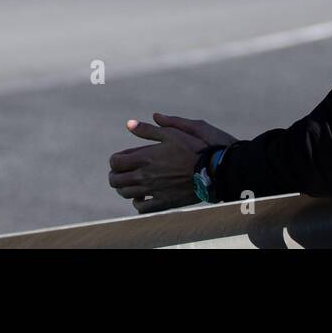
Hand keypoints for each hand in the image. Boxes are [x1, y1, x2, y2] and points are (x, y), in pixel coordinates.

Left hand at [106, 112, 236, 214]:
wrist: (216, 170)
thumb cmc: (196, 147)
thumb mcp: (173, 132)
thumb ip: (149, 129)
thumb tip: (129, 124)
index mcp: (146, 157)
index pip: (116, 162)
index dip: (115, 160)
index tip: (121, 158)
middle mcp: (146, 176)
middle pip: (116, 181)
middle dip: (115, 175)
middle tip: (122, 171)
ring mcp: (154, 191)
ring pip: (126, 194)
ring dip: (125, 188)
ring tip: (132, 182)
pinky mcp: (164, 203)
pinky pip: (142, 208)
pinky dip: (138, 203)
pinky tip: (144, 196)